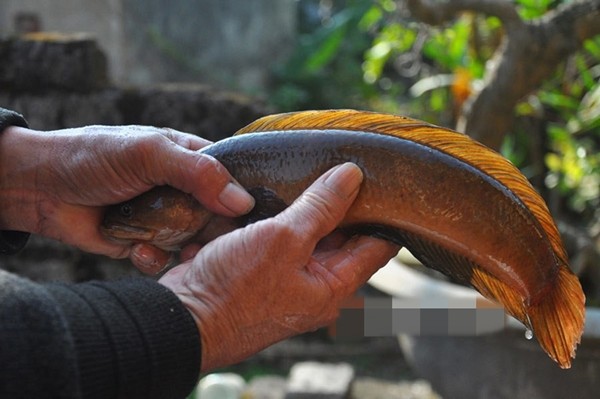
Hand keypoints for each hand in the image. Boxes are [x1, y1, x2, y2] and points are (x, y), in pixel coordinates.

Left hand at [0, 125, 253, 271]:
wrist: (38, 188)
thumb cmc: (93, 156)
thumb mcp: (149, 154)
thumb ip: (197, 173)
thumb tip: (242, 200)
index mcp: (190, 158)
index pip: (232, 177)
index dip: (244, 197)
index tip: (252, 218)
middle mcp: (182, 189)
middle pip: (218, 215)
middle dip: (215, 231)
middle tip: (209, 241)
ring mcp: (164, 217)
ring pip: (195, 241)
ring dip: (187, 249)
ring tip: (179, 251)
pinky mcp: (144, 242)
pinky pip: (164, 258)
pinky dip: (155, 259)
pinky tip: (138, 250)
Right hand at [159, 163, 400, 370]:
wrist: (182, 316)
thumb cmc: (234, 290)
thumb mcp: (284, 240)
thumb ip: (320, 207)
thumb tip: (351, 176)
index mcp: (332, 287)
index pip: (374, 247)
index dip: (381, 213)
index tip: (381, 181)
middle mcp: (313, 286)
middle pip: (339, 237)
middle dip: (338, 204)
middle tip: (339, 166)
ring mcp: (284, 278)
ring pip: (304, 233)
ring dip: (301, 208)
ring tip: (305, 171)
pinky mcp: (258, 270)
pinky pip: (274, 237)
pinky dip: (273, 218)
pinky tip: (270, 192)